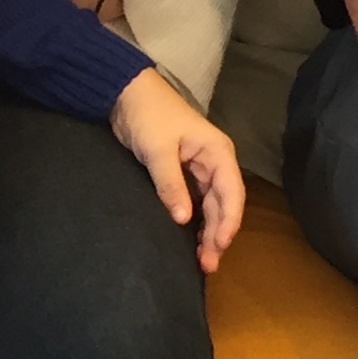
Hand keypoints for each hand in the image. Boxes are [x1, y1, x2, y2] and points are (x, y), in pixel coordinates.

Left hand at [109, 67, 245, 272]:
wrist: (125, 94)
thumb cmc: (148, 115)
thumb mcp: (158, 150)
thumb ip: (171, 184)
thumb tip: (183, 219)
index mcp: (218, 153)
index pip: (232, 194)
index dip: (228, 223)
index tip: (219, 247)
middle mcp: (214, 162)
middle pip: (223, 204)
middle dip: (217, 234)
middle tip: (208, 265)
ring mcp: (199, 168)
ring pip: (210, 206)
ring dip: (207, 232)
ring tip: (202, 260)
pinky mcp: (182, 173)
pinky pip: (195, 202)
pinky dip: (194, 221)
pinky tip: (189, 239)